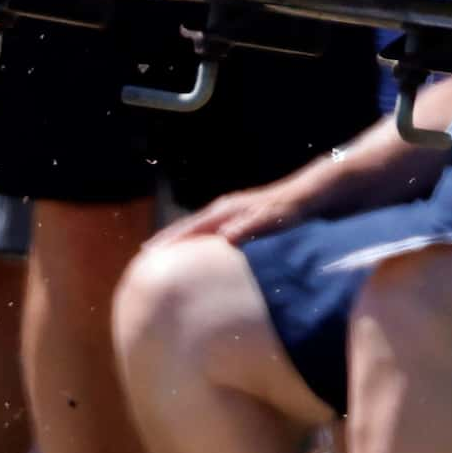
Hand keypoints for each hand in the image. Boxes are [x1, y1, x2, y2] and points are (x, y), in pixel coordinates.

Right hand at [151, 178, 325, 250]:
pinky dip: (197, 240)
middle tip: (144, 256)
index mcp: (225, 210)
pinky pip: (210, 231)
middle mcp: (223, 209)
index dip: (169, 240)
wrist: (307, 196)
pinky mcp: (238, 219)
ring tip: (163, 255)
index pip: (190, 227)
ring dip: (180, 239)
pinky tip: (196, 253)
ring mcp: (230, 212)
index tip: (148, 253)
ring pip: (197, 227)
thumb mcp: (269, 220)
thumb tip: (225, 238)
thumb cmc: (289, 209)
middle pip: (188, 225)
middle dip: (167, 239)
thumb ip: (248, 228)